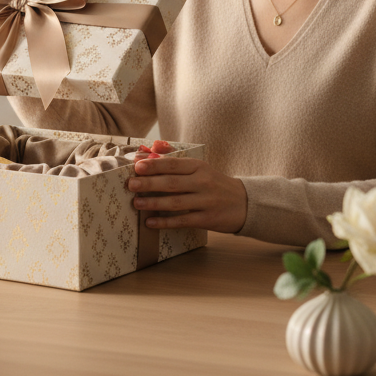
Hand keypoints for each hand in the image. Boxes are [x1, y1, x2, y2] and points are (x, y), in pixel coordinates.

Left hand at [128, 155, 247, 233]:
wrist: (244, 203)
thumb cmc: (215, 183)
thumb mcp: (200, 168)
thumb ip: (176, 161)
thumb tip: (151, 152)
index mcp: (199, 167)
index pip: (173, 165)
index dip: (154, 165)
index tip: (137, 166)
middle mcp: (202, 182)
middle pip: (172, 183)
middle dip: (149, 183)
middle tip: (131, 184)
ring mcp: (205, 202)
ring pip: (175, 202)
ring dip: (154, 203)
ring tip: (136, 203)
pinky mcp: (206, 219)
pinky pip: (182, 220)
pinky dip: (165, 222)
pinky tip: (150, 223)